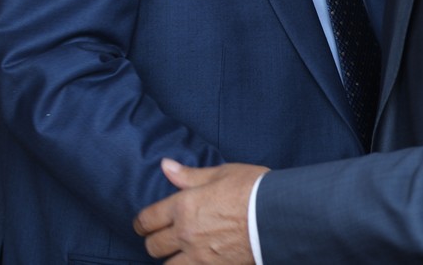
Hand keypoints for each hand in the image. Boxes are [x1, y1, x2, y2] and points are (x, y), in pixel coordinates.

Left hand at [134, 159, 265, 262]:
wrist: (280, 216)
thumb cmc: (254, 189)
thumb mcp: (221, 174)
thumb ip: (190, 175)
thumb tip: (166, 166)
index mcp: (184, 206)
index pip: (147, 220)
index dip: (141, 223)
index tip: (143, 225)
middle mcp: (186, 234)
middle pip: (153, 247)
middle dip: (154, 242)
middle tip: (160, 239)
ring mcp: (201, 257)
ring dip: (171, 261)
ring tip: (178, 256)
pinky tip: (195, 263)